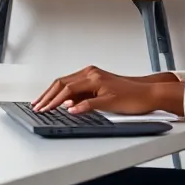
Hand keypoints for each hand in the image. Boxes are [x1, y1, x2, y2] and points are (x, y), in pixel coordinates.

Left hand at [33, 65, 183, 115]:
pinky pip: (91, 101)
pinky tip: (70, 111)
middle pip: (62, 84)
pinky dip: (79, 106)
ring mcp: (101, 85)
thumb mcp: (99, 94)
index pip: (62, 82)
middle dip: (47, 97)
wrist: (148, 93)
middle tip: (37, 108)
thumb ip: (82, 96)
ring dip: (56, 101)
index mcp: (89, 73)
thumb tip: (64, 103)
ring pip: (72, 90)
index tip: (38, 103)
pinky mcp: (110, 96)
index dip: (47, 93)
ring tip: (46, 110)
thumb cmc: (125, 94)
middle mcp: (92, 75)